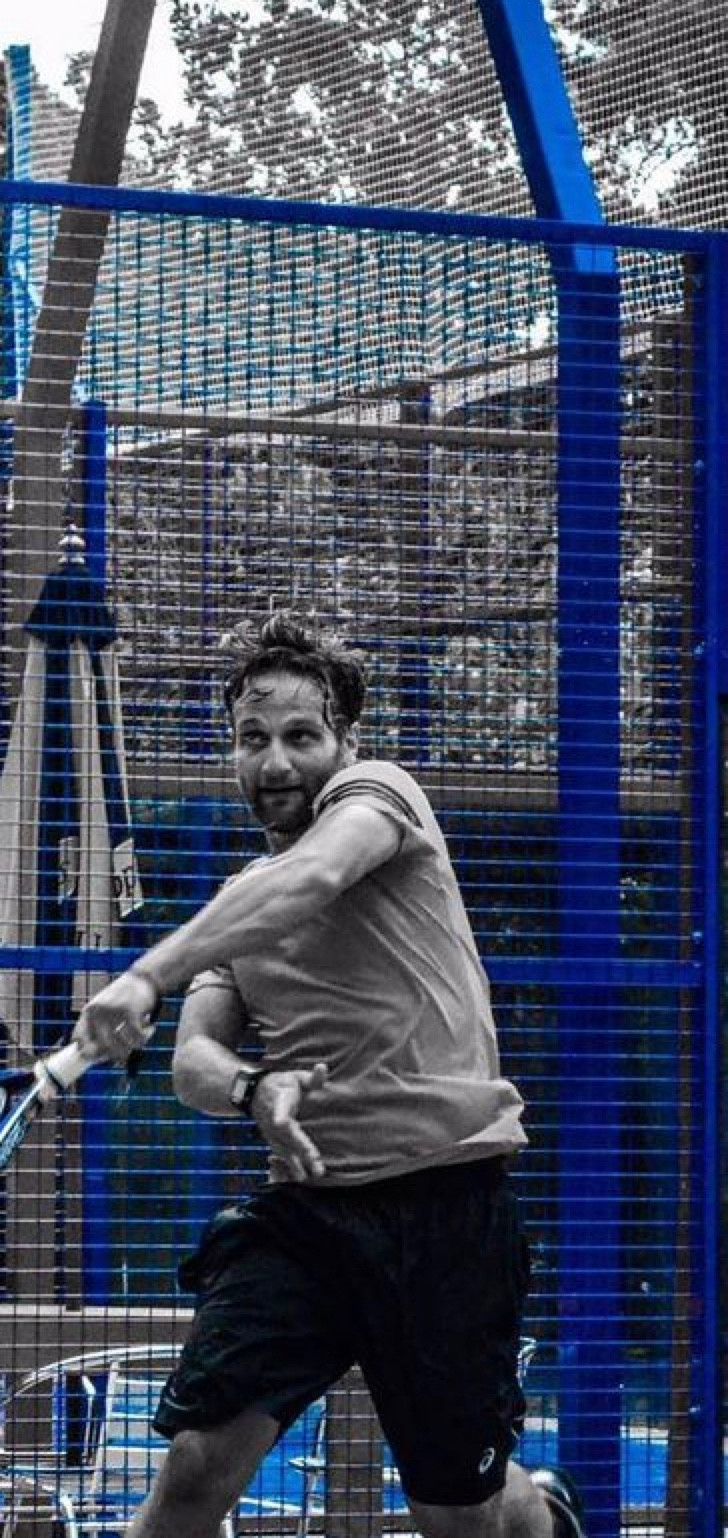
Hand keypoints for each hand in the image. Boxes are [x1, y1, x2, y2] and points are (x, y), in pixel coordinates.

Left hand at [73, 971, 157, 1065]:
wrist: (142, 977)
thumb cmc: (123, 997)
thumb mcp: (104, 1009)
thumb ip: (97, 1028)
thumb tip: (94, 1057)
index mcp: (88, 1012)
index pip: (79, 1040)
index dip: (89, 1054)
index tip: (101, 1059)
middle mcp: (97, 1012)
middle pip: (102, 1048)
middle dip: (115, 1055)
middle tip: (125, 1053)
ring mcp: (112, 1012)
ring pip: (120, 1047)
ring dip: (132, 1048)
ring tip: (140, 1040)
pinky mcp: (129, 1012)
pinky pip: (136, 1038)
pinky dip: (144, 1039)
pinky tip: (150, 1030)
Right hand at [252, 1062, 327, 1181]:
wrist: (254, 1094)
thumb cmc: (281, 1084)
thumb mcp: (296, 1077)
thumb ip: (312, 1078)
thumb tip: (322, 1068)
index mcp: (280, 1104)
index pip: (280, 1113)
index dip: (280, 1118)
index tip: (280, 1123)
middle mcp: (273, 1121)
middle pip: (286, 1139)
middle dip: (301, 1153)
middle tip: (316, 1169)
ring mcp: (271, 1133)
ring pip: (282, 1151)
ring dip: (294, 1165)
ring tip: (306, 1178)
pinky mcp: (272, 1141)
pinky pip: (280, 1156)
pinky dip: (287, 1168)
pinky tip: (297, 1178)